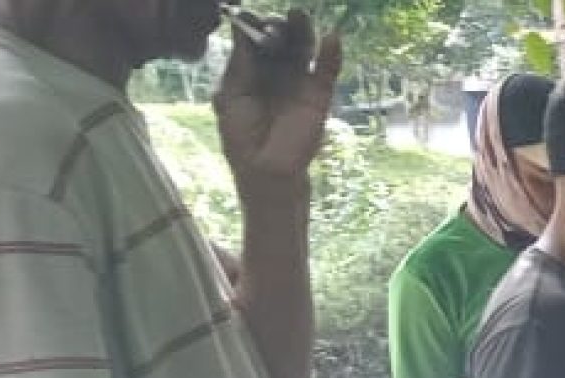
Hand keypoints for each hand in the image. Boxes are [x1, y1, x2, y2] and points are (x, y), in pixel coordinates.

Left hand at [213, 9, 344, 184]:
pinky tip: (333, 38)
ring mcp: (299, 83)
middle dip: (278, 26)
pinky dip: (332, 55)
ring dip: (303, 31)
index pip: (254, 41)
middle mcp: (275, 73)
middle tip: (275, 21)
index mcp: (250, 72)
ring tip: (300, 15)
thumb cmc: (243, 139)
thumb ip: (241, 62)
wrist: (267, 174)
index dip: (254, 26)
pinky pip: (327, 72)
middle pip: (281, 40)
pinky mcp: (319, 97)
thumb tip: (241, 26)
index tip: (249, 16)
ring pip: (303, 50)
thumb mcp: (232, 95)